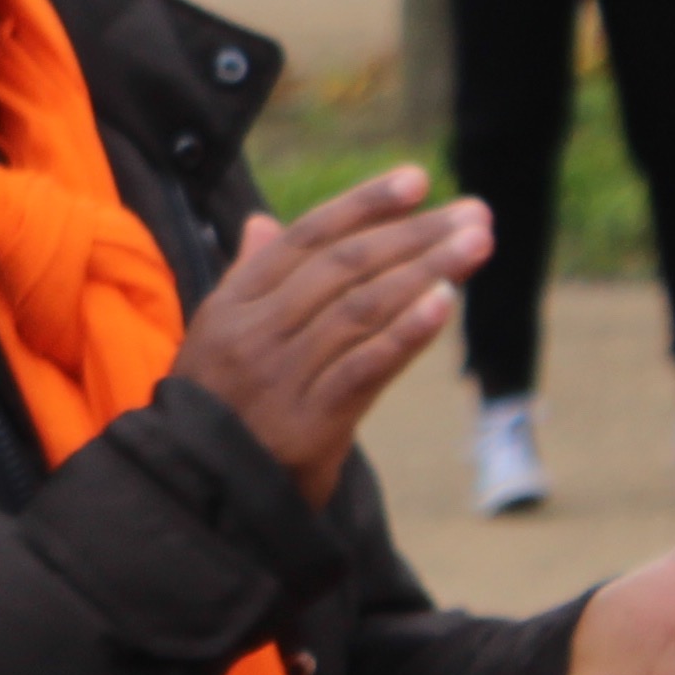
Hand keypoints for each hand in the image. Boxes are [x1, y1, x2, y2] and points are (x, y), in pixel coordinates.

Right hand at [170, 167, 488, 502]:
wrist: (198, 495)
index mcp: (233, 303)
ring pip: (360, 309)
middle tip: (474, 213)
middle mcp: (254, 331)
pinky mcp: (308, 423)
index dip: (363, 205)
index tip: (417, 179)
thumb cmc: (218, 409)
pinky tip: (445, 304)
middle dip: (413, 234)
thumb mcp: (219, 337)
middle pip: (343, 267)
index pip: (305, 237)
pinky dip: (407, 333)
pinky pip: (364, 368)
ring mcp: (280, 376)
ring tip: (475, 246)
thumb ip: (248, 277)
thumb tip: (264, 221)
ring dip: (425, 272)